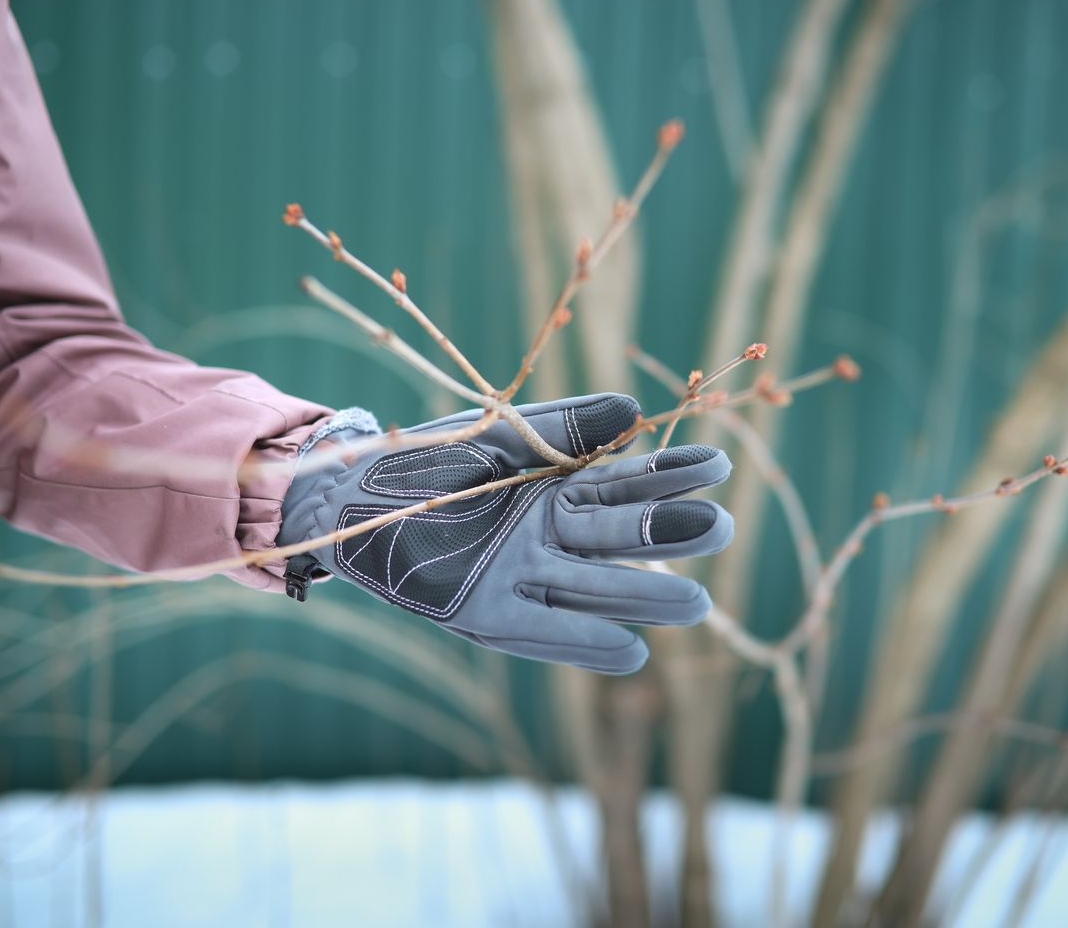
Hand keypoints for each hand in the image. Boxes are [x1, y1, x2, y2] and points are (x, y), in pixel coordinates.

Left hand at [277, 394, 732, 673]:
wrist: (346, 494)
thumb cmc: (426, 459)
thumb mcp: (502, 433)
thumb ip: (566, 426)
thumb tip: (635, 413)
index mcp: (558, 491)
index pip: (629, 483)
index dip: (672, 475)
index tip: (718, 465)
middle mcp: (549, 538)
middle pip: (619, 536)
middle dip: (669, 533)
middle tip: (722, 530)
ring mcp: (520, 576)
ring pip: (593, 587)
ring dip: (642, 597)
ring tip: (697, 604)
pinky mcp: (483, 612)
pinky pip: (542, 632)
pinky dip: (583, 643)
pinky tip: (631, 654)